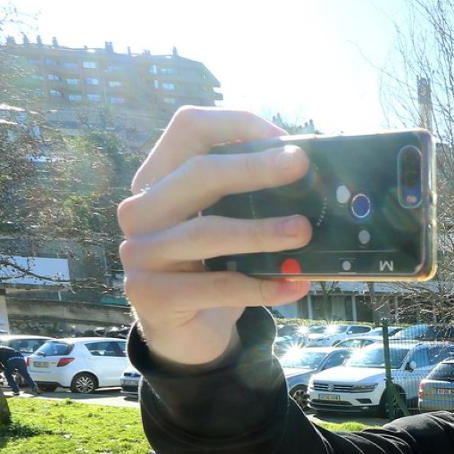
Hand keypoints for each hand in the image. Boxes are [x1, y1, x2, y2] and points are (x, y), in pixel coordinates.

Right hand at [117, 108, 313, 365]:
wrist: (185, 329)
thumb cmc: (215, 265)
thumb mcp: (229, 223)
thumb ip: (253, 197)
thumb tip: (313, 176)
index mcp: (159, 177)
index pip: (189, 128)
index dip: (236, 125)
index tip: (285, 139)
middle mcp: (141, 209)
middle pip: (196, 174)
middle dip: (254, 168)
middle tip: (300, 166)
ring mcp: (140, 253)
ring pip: (205, 232)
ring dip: (261, 231)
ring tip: (304, 231)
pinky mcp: (151, 297)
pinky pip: (216, 287)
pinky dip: (261, 286)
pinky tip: (296, 284)